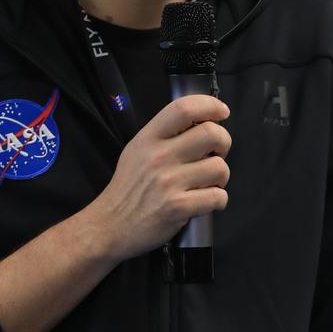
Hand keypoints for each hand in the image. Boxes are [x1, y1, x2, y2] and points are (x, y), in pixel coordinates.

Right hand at [88, 95, 229, 261]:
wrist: (109, 226)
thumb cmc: (127, 190)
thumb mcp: (136, 151)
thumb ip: (164, 136)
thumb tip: (200, 125)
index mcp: (148, 138)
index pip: (184, 108)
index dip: (210, 105)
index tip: (222, 112)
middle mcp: (159, 156)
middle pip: (211, 133)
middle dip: (224, 143)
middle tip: (216, 154)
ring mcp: (169, 182)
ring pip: (219, 167)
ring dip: (221, 177)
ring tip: (208, 183)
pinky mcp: (178, 207)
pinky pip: (217, 196)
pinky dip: (218, 200)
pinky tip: (207, 201)